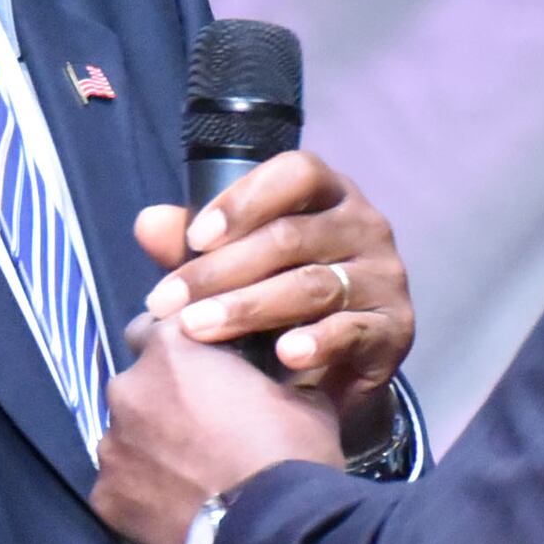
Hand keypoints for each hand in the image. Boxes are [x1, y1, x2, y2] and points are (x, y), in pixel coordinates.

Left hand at [95, 318, 340, 543]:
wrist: (271, 534)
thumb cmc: (290, 452)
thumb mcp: (301, 397)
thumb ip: (265, 380)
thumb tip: (264, 386)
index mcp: (170, 351)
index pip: (153, 326)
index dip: (178, 349)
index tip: (200, 370)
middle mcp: (127, 391)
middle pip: (137, 388)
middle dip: (162, 403)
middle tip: (201, 430)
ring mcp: (110, 449)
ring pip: (126, 441)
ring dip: (150, 451)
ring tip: (188, 480)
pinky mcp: (105, 501)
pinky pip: (122, 491)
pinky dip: (142, 498)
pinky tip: (175, 514)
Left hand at [132, 148, 413, 435]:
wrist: (336, 371)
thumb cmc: (280, 301)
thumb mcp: (234, 267)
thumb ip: (193, 245)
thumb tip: (148, 222)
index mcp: (329, 194)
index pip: (297, 173)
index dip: (244, 201)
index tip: (194, 239)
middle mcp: (365, 225)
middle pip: (291, 236)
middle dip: (221, 270)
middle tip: (167, 303)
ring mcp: (384, 276)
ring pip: (313, 285)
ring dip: (249, 307)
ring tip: (200, 329)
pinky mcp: (395, 327)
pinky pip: (353, 330)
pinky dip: (316, 342)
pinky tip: (284, 355)